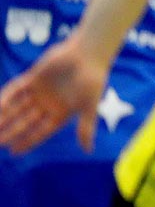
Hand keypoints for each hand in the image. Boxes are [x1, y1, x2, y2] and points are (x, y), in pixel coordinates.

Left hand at [0, 36, 108, 154]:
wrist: (88, 54)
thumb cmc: (93, 81)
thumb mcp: (89, 107)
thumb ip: (85, 128)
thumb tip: (88, 151)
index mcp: (61, 113)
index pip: (40, 131)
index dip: (27, 141)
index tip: (13, 152)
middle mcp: (47, 104)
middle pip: (25, 121)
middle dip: (11, 132)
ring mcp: (39, 91)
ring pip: (17, 107)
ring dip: (4, 117)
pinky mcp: (32, 78)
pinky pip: (15, 89)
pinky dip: (5, 98)